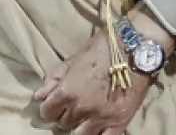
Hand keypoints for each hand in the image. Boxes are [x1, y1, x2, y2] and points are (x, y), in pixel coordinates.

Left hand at [35, 13, 168, 133]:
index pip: (48, 112)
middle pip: (64, 123)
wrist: (135, 50)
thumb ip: (54, 78)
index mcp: (68, 91)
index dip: (49, 109)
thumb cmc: (102, 49)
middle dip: (64, 116)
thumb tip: (40, 96)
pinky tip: (97, 127)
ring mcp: (102, 118)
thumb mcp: (72, 59)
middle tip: (71, 107)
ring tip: (83, 118)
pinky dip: (98, 134)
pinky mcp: (120, 123)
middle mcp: (82, 108)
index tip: (53, 105)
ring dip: (79, 127)